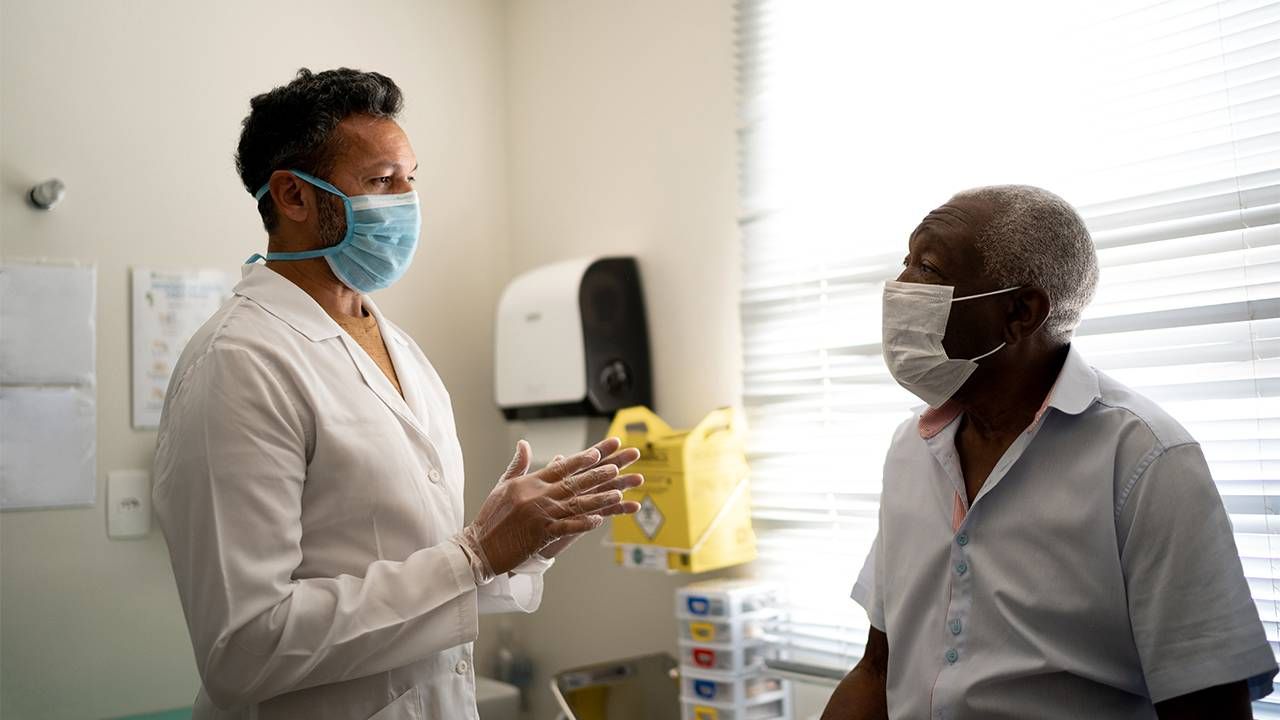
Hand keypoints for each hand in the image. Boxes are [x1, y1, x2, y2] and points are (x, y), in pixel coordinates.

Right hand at [454, 438, 638, 579]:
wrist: (479, 546)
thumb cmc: (491, 517)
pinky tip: (599, 520)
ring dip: (598, 498)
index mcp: (529, 483)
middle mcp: (536, 496)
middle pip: (572, 483)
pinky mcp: (540, 534)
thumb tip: (524, 443)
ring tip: (617, 493)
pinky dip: (583, 523)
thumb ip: (518, 465)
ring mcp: (539, 515)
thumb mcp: (503, 486)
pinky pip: (566, 527)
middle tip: (617, 468)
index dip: (580, 460)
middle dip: (597, 475)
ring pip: (574, 504)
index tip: (597, 453)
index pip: (559, 467)